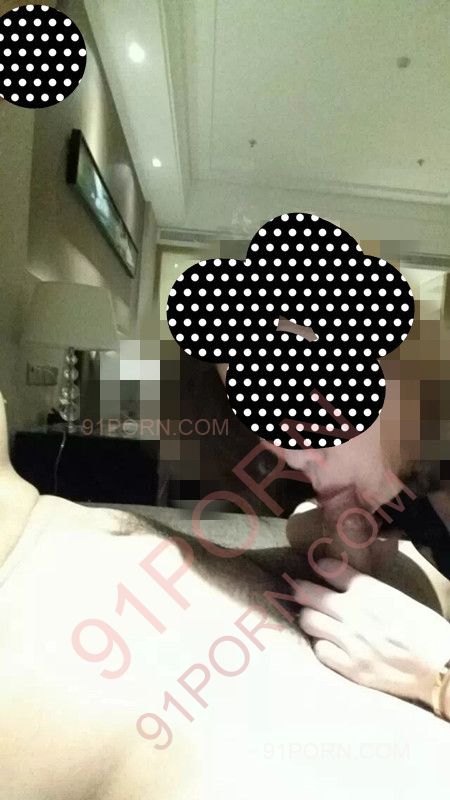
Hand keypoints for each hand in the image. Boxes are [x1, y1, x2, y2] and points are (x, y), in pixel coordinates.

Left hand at [296, 558, 449, 706]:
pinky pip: (320, 651)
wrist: (441, 666)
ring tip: (314, 619)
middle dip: (301, 590)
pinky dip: (322, 645)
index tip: (317, 570)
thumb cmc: (427, 630)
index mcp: (369, 589)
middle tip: (298, 591)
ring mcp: (349, 640)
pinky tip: (329, 645)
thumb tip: (346, 588)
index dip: (320, 567)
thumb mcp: (398, 597)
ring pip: (309, 621)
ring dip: (309, 618)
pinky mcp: (351, 667)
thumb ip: (369, 592)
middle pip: (308, 593)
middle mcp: (353, 611)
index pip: (328, 568)